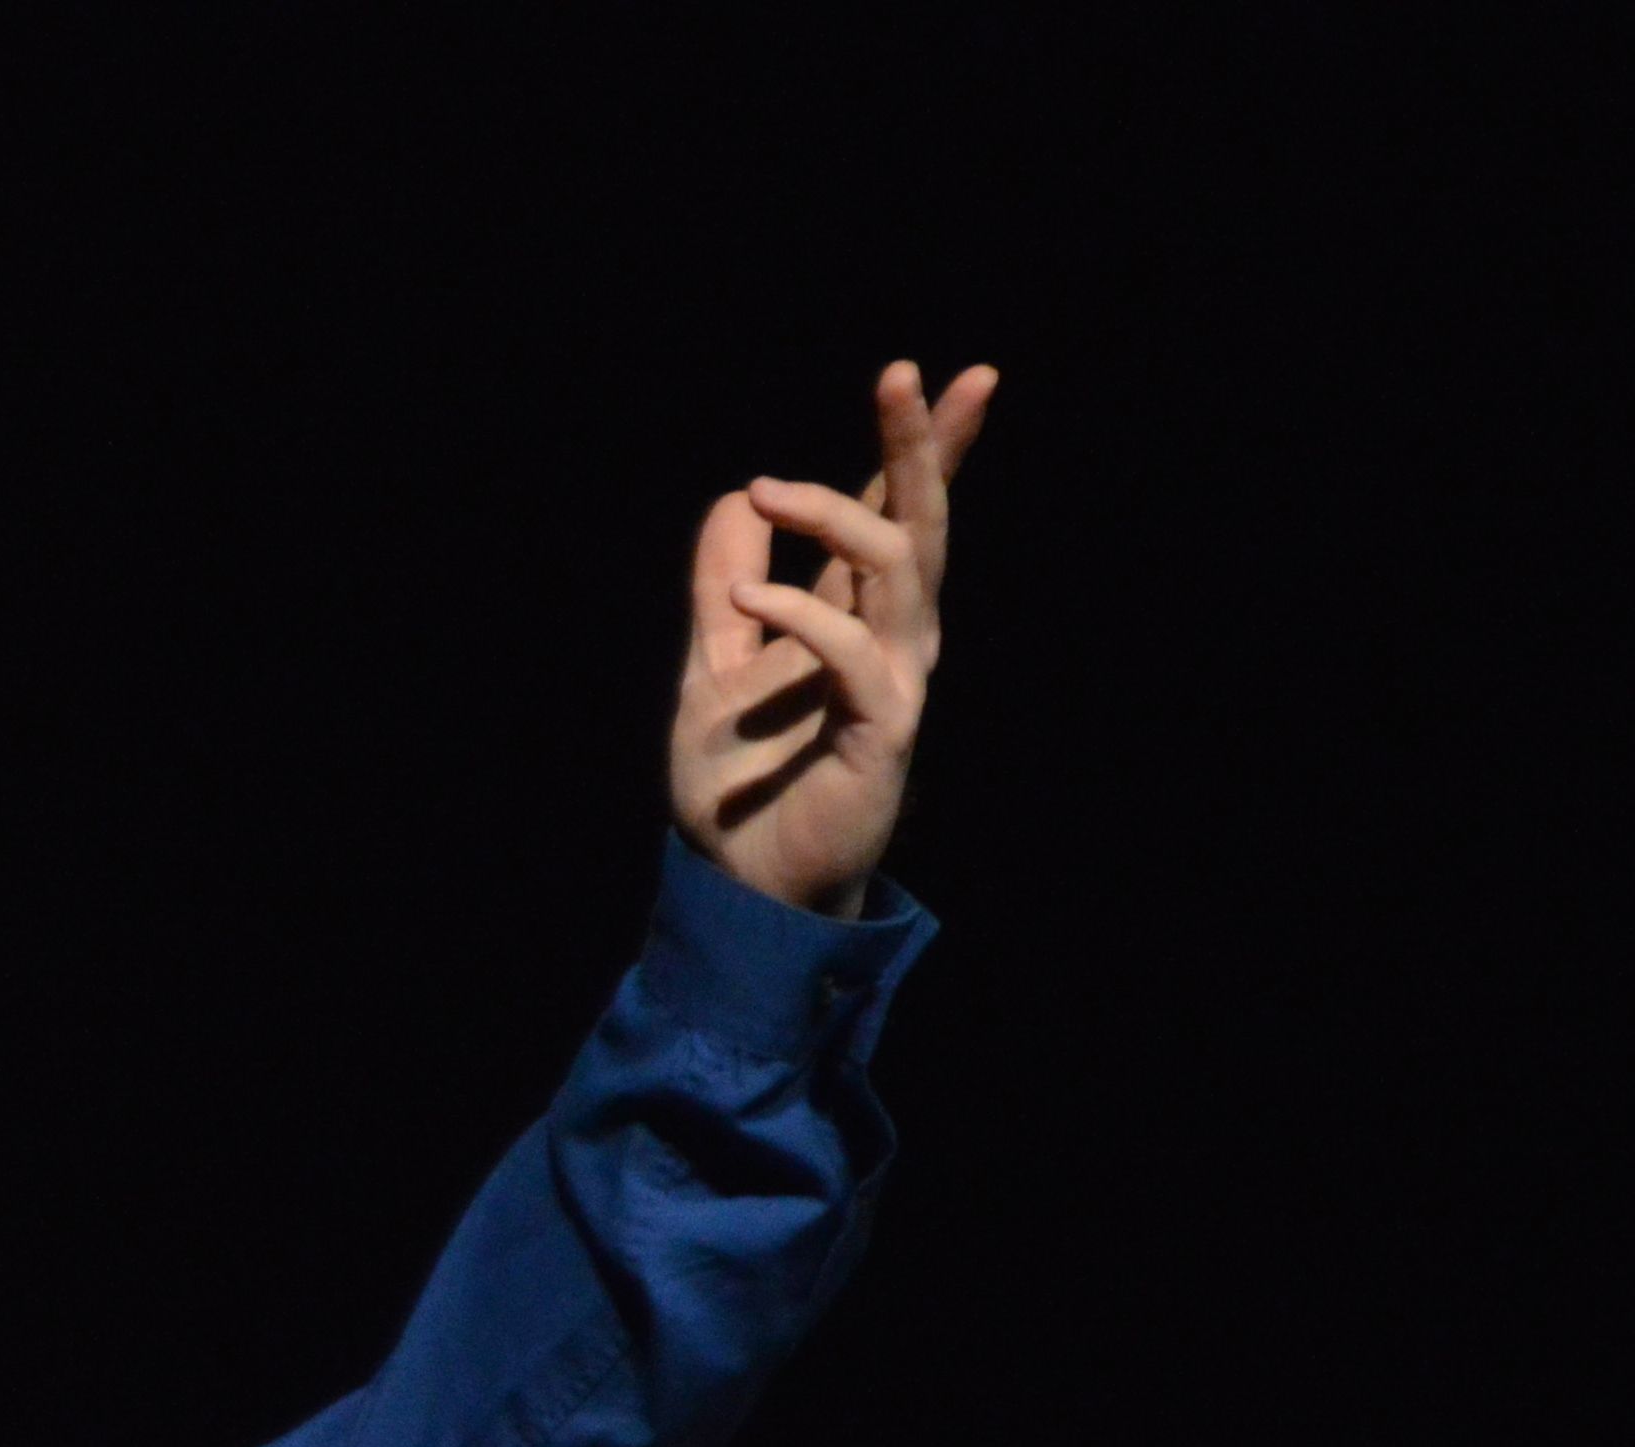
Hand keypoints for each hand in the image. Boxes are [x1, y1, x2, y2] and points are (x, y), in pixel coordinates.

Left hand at [670, 357, 998, 916]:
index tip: (921, 374)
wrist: (740, 883)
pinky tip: (747, 596)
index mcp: (857, 619)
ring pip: (900, 571)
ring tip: (767, 489)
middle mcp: (891, 641)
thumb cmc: (741, 783)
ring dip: (837, 517)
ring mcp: (893, 684)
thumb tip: (730, 502)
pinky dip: (803, 615)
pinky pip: (856, 656)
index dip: (915, 447)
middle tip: (904, 377)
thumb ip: (723, 589)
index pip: (895, 517)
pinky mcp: (881, 733)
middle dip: (919, 448)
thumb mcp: (713, 666)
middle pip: (921, 524)